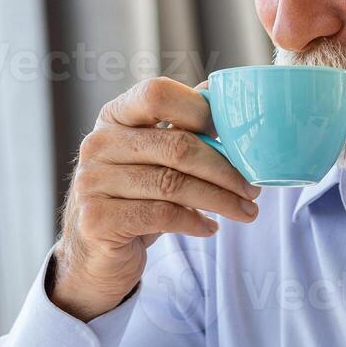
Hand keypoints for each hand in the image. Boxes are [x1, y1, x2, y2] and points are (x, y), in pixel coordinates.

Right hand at [51, 77, 259, 320]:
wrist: (95, 255)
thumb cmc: (133, 198)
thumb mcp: (153, 157)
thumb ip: (179, 125)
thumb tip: (218, 91)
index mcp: (114, 116)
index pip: (157, 94)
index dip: (200, 110)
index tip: (235, 136)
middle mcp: (98, 143)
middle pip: (176, 146)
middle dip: (224, 169)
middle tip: (252, 187)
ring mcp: (92, 181)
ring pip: (173, 184)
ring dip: (219, 200)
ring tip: (245, 211)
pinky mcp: (97, 219)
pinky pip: (162, 215)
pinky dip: (195, 222)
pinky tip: (209, 227)